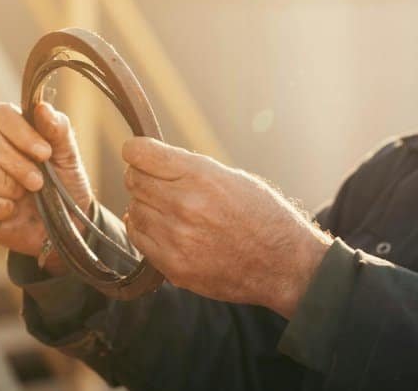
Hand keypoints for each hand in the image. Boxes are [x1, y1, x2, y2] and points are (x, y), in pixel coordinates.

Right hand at [0, 101, 91, 273]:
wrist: (66, 225)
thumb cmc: (65, 184)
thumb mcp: (68, 156)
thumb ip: (58, 130)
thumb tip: (42, 107)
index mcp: (11, 130)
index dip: (19, 131)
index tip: (44, 152)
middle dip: (16, 162)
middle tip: (38, 181)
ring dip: (11, 186)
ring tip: (26, 195)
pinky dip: (0, 206)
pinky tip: (13, 210)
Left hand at [121, 138, 331, 317]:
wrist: (283, 264)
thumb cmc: (264, 217)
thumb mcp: (234, 178)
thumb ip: (191, 171)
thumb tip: (153, 163)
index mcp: (202, 177)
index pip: (142, 154)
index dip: (135, 151)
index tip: (136, 153)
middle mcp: (185, 206)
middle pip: (134, 181)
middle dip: (142, 178)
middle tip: (157, 183)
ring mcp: (177, 239)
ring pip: (135, 210)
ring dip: (145, 206)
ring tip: (168, 209)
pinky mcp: (174, 266)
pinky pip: (140, 239)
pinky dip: (146, 230)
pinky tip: (164, 228)